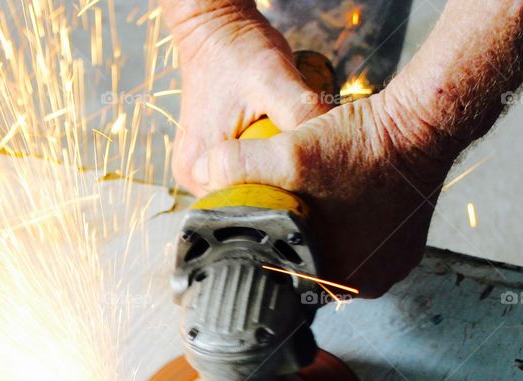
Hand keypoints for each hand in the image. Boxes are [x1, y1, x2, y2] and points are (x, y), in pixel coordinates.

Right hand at [165, 5, 330, 193]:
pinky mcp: (207, 159)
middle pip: (243, 203)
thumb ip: (301, 114)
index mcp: (197, 168)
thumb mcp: (275, 78)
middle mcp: (191, 175)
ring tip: (293, 162)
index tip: (309, 190)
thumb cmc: (237, 51)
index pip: (243, 209)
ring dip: (270, 180)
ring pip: (243, 190)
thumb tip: (331, 148)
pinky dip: (261, 168)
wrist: (214, 30)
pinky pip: (239, 176)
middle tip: (307, 174)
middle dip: (277, 191)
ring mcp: (196, 169)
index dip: (280, 201)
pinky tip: (277, 154)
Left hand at [190, 91, 456, 296]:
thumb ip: (238, 165)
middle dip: (289, 248)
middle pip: (310, 273)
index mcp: (339, 280)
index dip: (263, 257)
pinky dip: (345, 229)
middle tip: (274, 215)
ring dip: (316, 238)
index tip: (252, 235)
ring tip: (303, 207)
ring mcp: (390, 268)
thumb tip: (203, 172)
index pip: (285, 282)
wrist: (422, 124)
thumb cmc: (362, 145)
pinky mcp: (404, 249)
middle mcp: (367, 284)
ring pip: (335, 258)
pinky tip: (334, 204)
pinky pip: (362, 245)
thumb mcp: (290, 153)